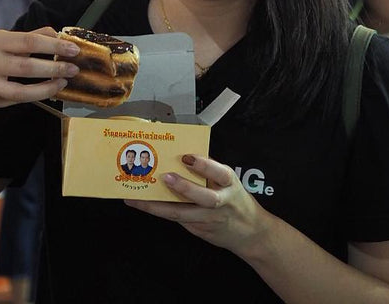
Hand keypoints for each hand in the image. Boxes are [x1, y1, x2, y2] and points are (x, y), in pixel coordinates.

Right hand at [0, 27, 80, 109]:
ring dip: (47, 87)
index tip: (73, 49)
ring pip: (21, 90)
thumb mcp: (8, 38)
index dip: (53, 46)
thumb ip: (33, 36)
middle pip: (27, 67)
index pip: (29, 41)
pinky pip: (18, 100)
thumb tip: (59, 35)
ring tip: (64, 82)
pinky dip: (37, 95)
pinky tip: (51, 90)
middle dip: (54, 68)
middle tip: (74, 68)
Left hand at [126, 154, 270, 257]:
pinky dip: (160, 212)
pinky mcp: (198, 230)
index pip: (219, 173)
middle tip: (164, 177)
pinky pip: (178, 219)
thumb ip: (210, 170)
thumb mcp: (229, 181)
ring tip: (139, 198)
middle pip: (203, 198)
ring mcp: (209, 219)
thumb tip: (183, 155)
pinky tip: (145, 206)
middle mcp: (221, 202)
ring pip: (183, 214)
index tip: (187, 157)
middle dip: (183, 188)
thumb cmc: (236, 200)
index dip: (204, 165)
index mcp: (230, 184)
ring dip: (158, 206)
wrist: (249, 232)